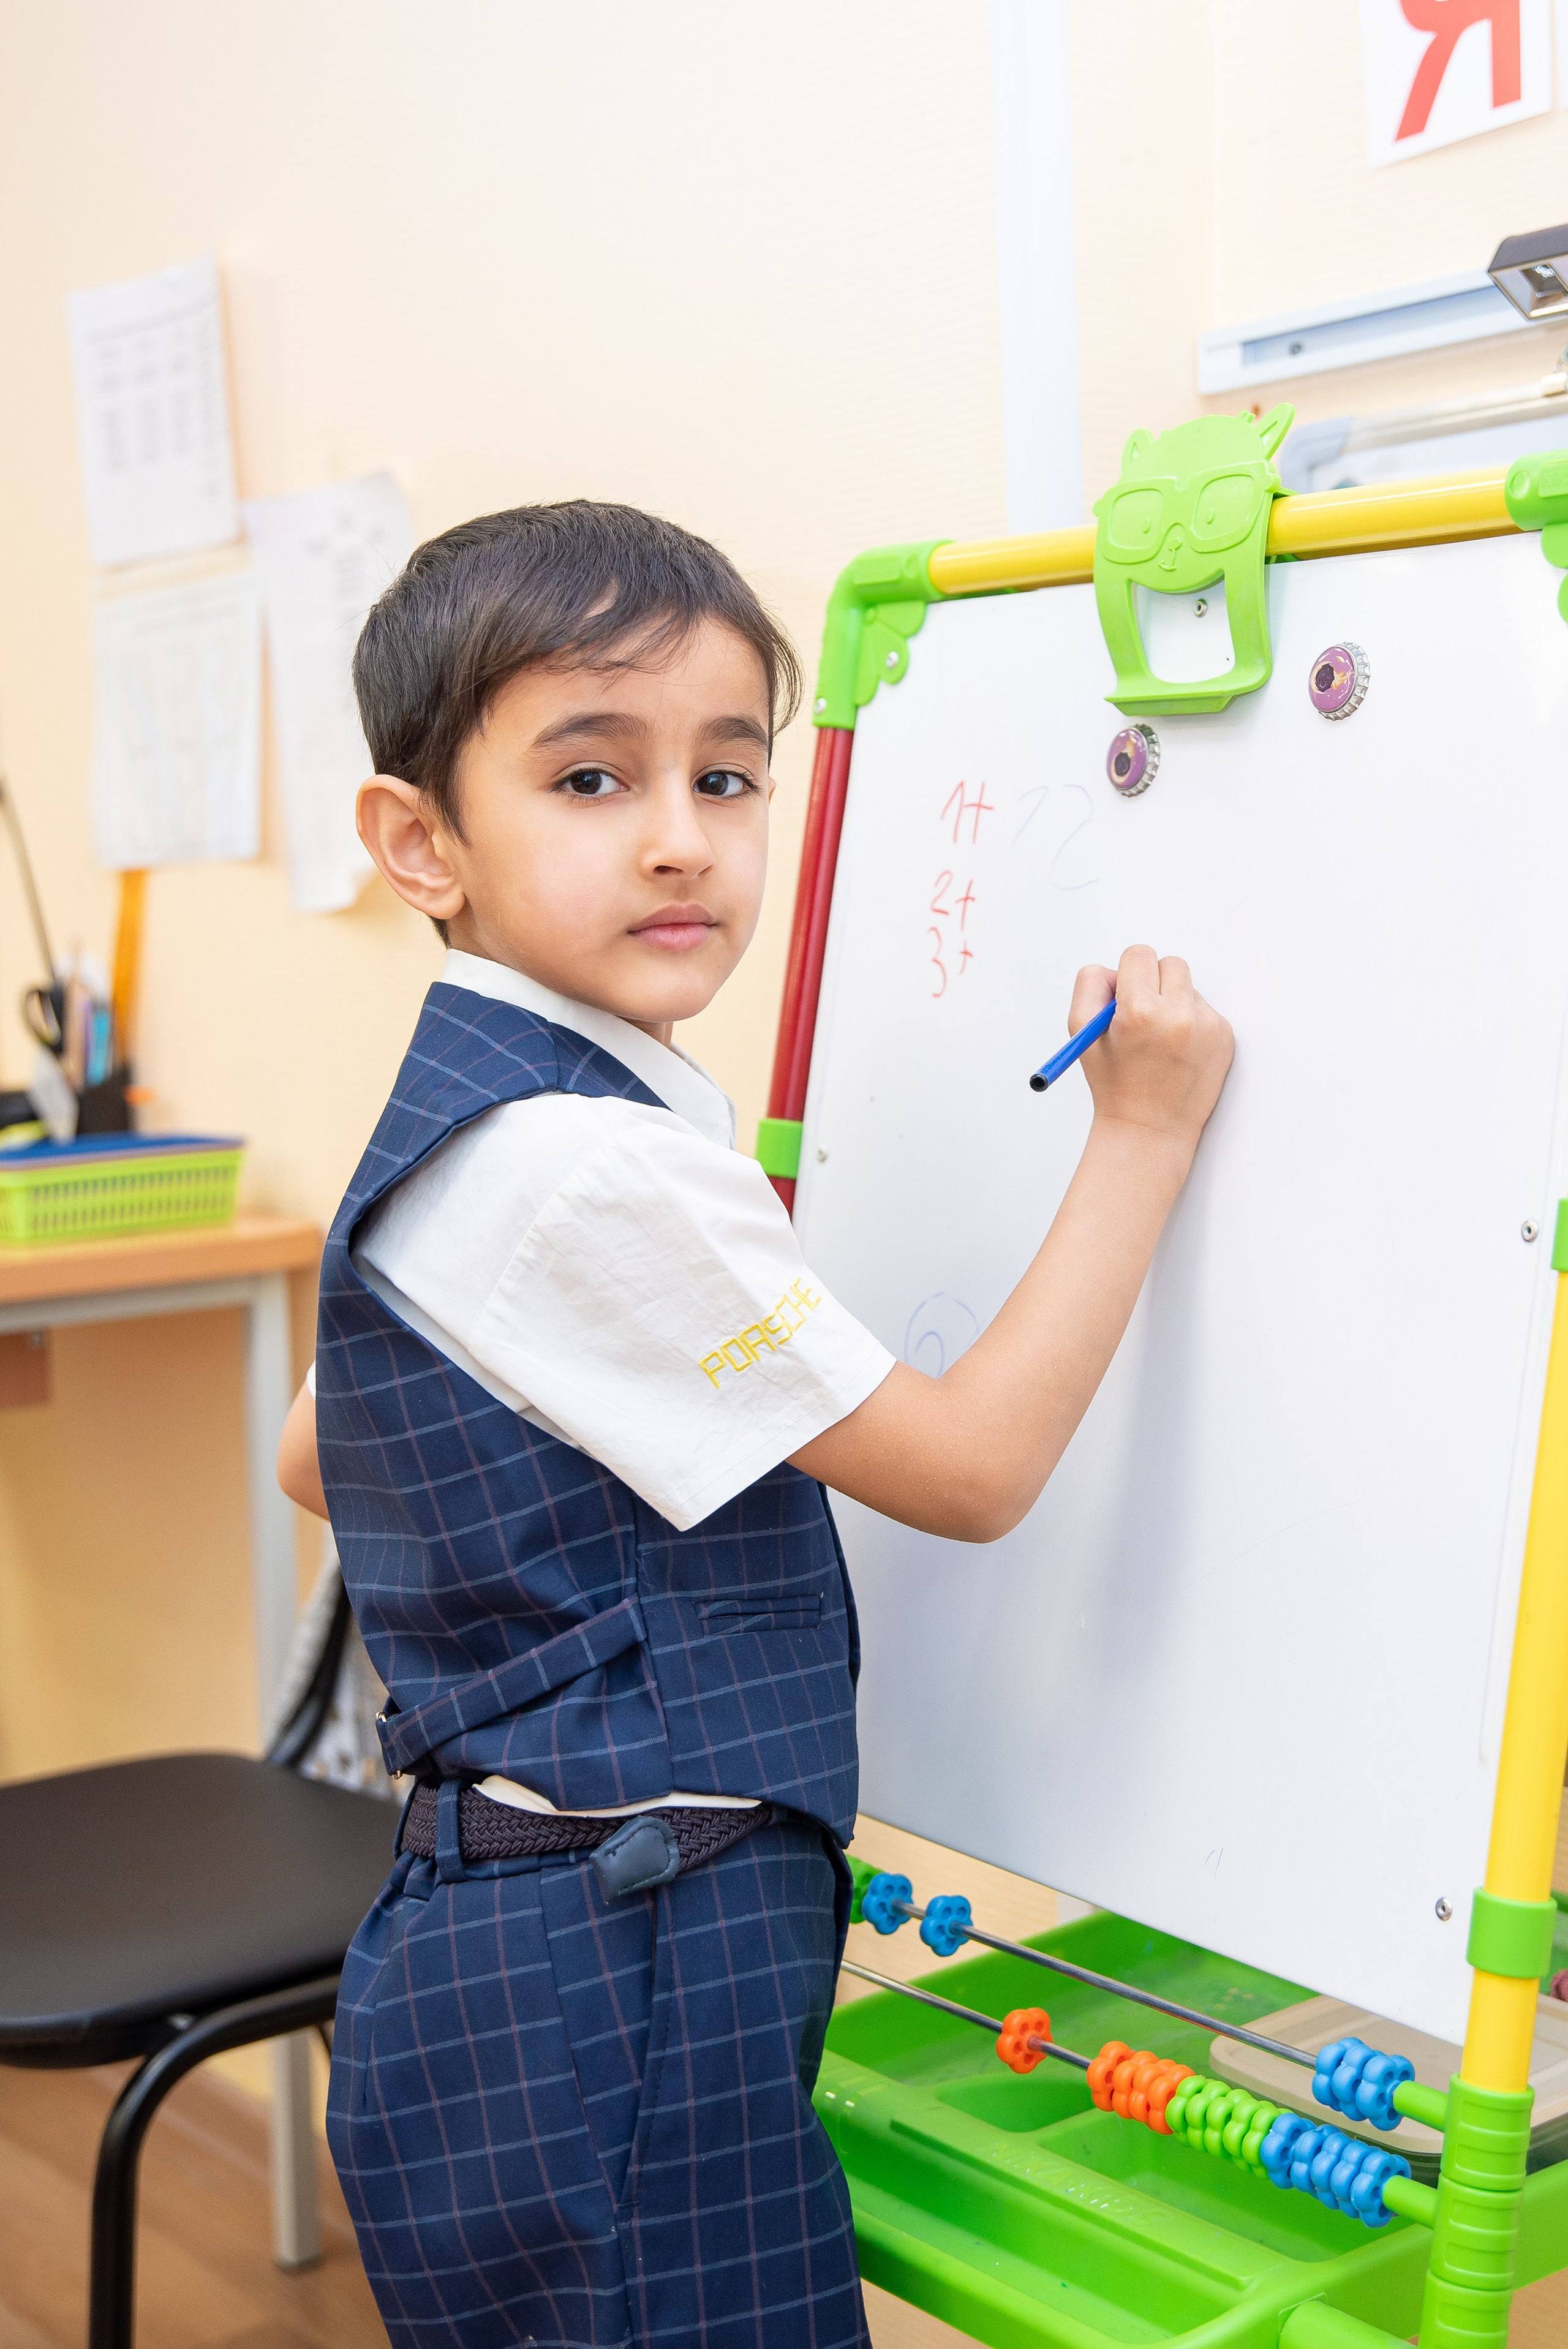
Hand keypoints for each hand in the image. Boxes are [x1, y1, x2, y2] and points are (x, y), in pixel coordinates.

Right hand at [1070, 945, 1232, 1152]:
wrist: (1151, 1130)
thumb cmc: (1114, 1084)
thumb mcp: (1082, 1035)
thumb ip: (1090, 987)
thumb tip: (1116, 970)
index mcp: (1139, 1012)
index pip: (1139, 955)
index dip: (1128, 973)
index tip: (1126, 995)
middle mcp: (1178, 1016)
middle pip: (1170, 963)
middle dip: (1154, 982)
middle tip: (1142, 1014)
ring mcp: (1207, 1027)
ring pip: (1189, 987)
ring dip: (1174, 1002)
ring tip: (1160, 1039)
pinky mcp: (1224, 1038)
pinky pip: (1205, 1010)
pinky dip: (1191, 1023)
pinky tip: (1178, 1051)